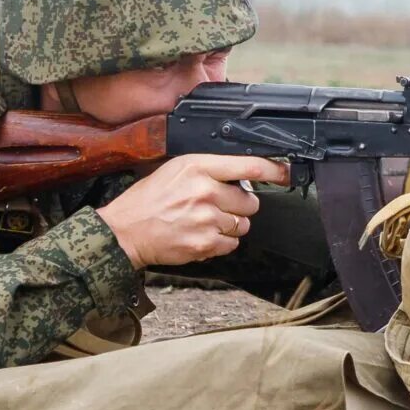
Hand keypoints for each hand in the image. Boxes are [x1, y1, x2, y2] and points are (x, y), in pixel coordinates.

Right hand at [97, 154, 290, 268]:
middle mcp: (205, 191)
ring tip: (204, 221)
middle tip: (216, 207)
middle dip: (239, 206)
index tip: (285, 173)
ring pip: (242, 224)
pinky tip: (200, 235)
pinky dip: (220, 242)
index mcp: (198, 167)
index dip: (274, 170)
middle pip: (251, 201)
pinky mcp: (205, 243)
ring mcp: (206, 218)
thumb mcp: (175, 170)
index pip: (250, 165)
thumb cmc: (148, 200)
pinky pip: (232, 243)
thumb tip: (242, 173)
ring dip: (229, 225)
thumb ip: (210, 169)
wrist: (124, 231)